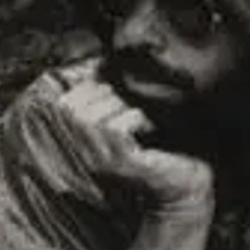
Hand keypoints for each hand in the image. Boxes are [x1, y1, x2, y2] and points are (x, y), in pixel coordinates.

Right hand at [60, 73, 214, 214]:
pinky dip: (136, 117)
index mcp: (83, 140)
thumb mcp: (131, 117)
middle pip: (72, 107)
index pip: (63, 103)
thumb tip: (99, 62)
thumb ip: (112, 97)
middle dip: (104, 92)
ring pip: (93, 117)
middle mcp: (86, 153)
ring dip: (121, 104)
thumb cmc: (165, 146)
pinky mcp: (121, 165)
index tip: (115, 84)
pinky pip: (116, 128)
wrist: (187, 187)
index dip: (87, 84)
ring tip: (143, 114)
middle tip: (132, 101)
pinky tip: (150, 125)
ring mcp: (101, 161)